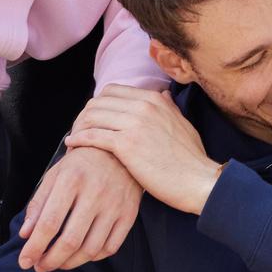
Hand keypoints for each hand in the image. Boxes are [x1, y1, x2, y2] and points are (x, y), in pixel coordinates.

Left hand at [17, 146, 142, 271]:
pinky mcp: (129, 214)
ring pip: (91, 249)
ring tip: (58, 263)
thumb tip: (26, 235)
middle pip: (70, 240)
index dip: (35, 247)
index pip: (49, 223)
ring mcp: (115, 205)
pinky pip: (110, 247)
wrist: (118, 150)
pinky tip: (81, 255)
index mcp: (71, 180)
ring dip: (70, 263)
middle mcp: (95, 193)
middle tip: (40, 267)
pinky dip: (93, 257)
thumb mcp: (55, 176)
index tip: (24, 262)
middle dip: (50, 261)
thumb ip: (39, 204)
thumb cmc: (80, 165)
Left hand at [62, 86, 222, 214]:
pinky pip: (93, 136)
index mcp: (154, 99)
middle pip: (98, 101)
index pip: (112, 91)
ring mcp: (134, 124)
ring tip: (74, 138)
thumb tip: (162, 94)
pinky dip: (79, 139)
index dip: (98, 104)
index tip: (93, 118)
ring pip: (92, 116)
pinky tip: (73, 146)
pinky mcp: (127, 145)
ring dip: (79, 127)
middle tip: (79, 129)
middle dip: (84, 114)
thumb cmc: (191, 158)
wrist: (199, 180)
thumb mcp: (182, 123)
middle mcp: (143, 106)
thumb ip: (168, 107)